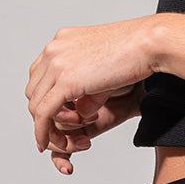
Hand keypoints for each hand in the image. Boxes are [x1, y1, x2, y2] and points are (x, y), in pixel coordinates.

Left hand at [26, 16, 155, 159]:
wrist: (150, 43)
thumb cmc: (137, 50)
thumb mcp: (102, 66)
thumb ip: (86, 85)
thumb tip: (79, 110)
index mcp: (63, 40)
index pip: (40, 75)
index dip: (47, 98)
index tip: (59, 114)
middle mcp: (55, 49)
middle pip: (34, 90)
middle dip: (47, 113)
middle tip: (72, 126)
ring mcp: (57, 64)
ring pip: (36, 104)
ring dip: (49, 124)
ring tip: (75, 132)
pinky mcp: (66, 81)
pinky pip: (43, 114)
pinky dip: (42, 132)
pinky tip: (47, 143)